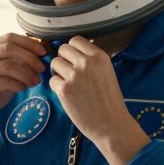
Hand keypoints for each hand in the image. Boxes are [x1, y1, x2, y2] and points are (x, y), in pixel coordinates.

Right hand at [0, 34, 46, 164]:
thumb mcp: (6, 74)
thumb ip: (17, 61)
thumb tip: (40, 49)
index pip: (8, 37)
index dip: (29, 43)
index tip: (43, 52)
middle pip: (8, 48)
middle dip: (30, 57)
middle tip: (42, 68)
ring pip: (8, 65)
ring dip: (26, 73)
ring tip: (35, 82)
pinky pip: (4, 81)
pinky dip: (18, 84)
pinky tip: (23, 88)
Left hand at [50, 37, 149, 164]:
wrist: (111, 124)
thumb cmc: (110, 101)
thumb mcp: (107, 72)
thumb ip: (92, 61)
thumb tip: (73, 53)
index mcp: (100, 56)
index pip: (76, 40)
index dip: (72, 50)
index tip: (74, 60)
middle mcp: (87, 63)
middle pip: (63, 49)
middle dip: (63, 60)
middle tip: (69, 73)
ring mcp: (74, 76)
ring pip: (54, 63)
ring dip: (58, 72)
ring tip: (68, 84)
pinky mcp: (64, 90)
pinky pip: (52, 80)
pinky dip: (57, 87)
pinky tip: (67, 95)